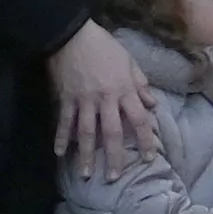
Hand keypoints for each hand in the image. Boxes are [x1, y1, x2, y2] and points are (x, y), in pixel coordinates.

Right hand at [50, 23, 157, 175]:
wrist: (72, 36)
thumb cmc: (104, 47)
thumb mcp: (129, 62)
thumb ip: (140, 85)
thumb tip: (153, 105)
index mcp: (125, 90)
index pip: (140, 120)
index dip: (145, 140)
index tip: (148, 158)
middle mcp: (106, 99)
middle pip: (112, 133)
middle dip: (114, 157)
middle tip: (113, 178)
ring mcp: (84, 101)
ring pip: (86, 133)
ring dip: (86, 155)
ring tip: (86, 174)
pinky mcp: (65, 99)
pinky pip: (64, 122)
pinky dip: (61, 138)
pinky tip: (59, 154)